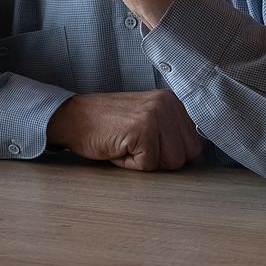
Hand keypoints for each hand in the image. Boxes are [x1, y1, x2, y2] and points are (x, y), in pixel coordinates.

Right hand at [47, 90, 202, 170]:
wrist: (72, 118)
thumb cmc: (105, 125)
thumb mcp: (145, 120)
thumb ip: (169, 131)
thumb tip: (190, 153)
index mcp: (171, 101)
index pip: (193, 145)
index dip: (168, 153)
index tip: (145, 143)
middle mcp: (167, 103)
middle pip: (186, 155)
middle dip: (160, 160)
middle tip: (134, 145)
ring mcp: (156, 114)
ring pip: (171, 162)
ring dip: (146, 162)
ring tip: (126, 145)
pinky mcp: (143, 128)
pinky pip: (149, 165)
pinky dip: (131, 163)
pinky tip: (118, 146)